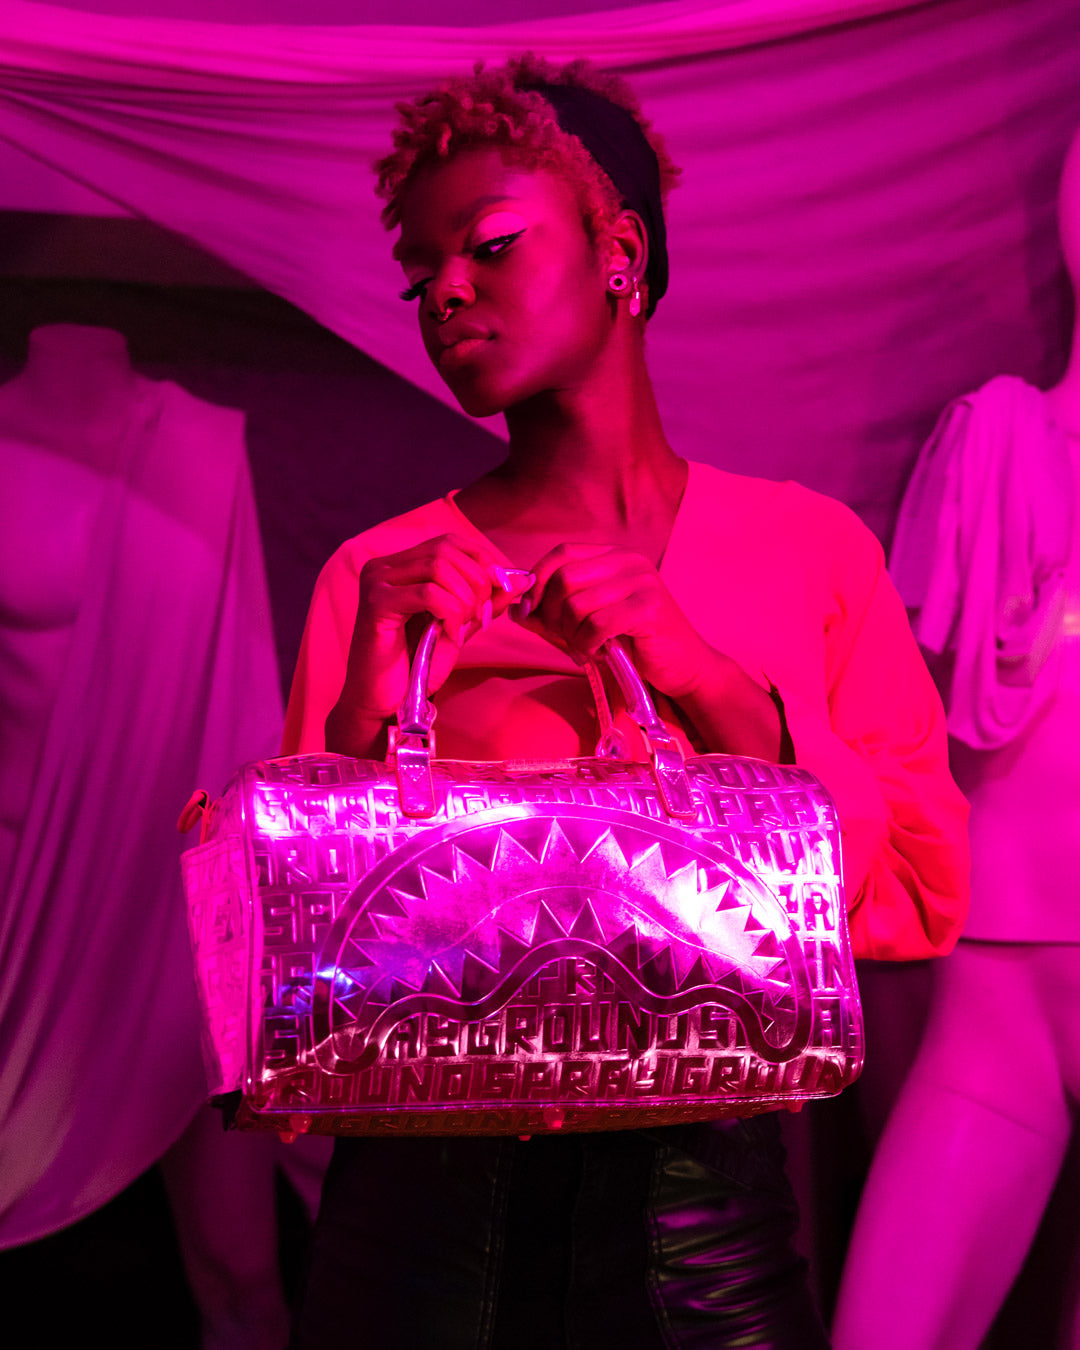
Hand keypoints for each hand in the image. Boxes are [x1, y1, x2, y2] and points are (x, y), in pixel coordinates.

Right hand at [326, 534, 530, 753]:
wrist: (385, 703)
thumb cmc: (417, 666)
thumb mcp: (459, 625)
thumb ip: (485, 601)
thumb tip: (522, 578)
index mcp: (400, 566)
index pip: (449, 541)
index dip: (482, 559)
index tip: (502, 589)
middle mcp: (384, 567)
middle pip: (445, 550)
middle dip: (476, 581)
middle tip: (481, 615)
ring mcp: (377, 583)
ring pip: (438, 567)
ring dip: (464, 599)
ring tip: (463, 626)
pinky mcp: (376, 604)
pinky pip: (428, 593)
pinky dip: (450, 613)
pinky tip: (449, 635)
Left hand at [513, 543, 710, 697]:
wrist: (683, 667)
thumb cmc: (633, 644)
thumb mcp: (588, 622)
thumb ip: (553, 613)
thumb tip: (515, 609)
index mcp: (614, 556)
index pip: (561, 553)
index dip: (537, 581)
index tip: (528, 611)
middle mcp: (629, 561)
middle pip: (564, 579)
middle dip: (552, 616)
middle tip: (565, 640)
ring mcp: (642, 582)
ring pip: (577, 604)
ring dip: (572, 636)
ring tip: (587, 649)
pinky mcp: (649, 608)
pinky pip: (597, 625)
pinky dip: (588, 645)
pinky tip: (599, 653)